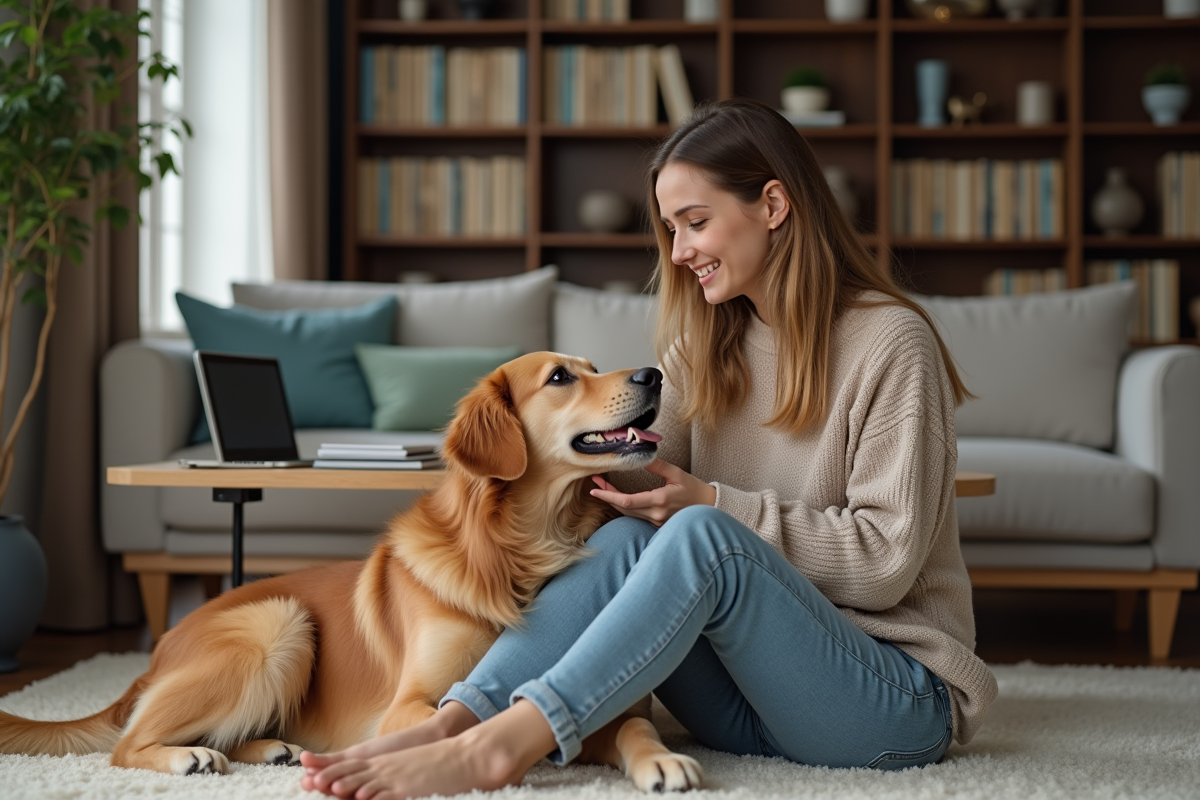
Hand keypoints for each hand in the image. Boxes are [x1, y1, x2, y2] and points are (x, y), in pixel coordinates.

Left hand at [590, 458, 716, 526]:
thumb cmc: (694, 489)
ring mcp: (656, 522)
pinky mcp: (657, 525)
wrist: (709, 507)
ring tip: (603, 487)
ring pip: (628, 513)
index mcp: (659, 500)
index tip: (594, 489)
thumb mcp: (677, 474)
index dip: (608, 496)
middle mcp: (655, 514)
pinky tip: (618, 497)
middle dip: (607, 495)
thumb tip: (643, 455)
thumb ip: (659, 466)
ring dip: (614, 501)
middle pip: (623, 508)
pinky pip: (636, 516)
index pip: (626, 501)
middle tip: (596, 481)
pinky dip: (625, 506)